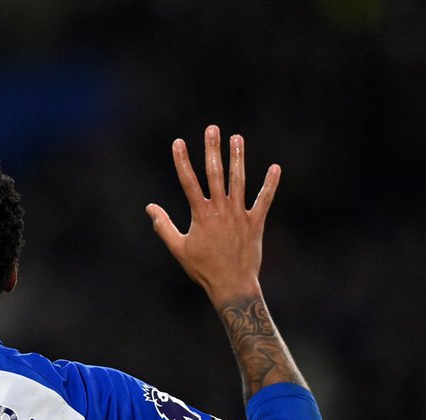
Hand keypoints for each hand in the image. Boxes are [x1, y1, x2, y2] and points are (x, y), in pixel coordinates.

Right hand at [145, 125, 278, 302]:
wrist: (232, 285)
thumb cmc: (202, 269)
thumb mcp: (178, 249)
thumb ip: (164, 226)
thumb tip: (150, 208)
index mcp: (200, 215)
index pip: (188, 182)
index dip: (182, 161)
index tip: (178, 142)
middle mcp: (220, 210)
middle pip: (215, 174)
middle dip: (213, 149)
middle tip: (212, 128)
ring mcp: (239, 214)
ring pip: (239, 181)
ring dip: (238, 158)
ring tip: (237, 138)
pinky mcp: (255, 222)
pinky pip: (264, 199)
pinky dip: (270, 184)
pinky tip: (275, 167)